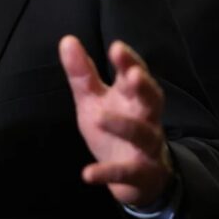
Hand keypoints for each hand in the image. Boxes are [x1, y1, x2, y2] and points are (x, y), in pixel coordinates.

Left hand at [59, 35, 173, 206]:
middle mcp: (146, 117)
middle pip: (152, 98)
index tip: (117, 48)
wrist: (136, 178)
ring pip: (142, 134)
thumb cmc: (114, 130)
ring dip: (124, 125)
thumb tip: (67, 40)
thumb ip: (82, 73)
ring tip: (99, 117)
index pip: (136, 74)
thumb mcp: (93, 100)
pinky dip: (108, 173)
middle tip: (132, 74)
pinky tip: (87, 174)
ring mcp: (147, 146)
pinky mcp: (141, 173)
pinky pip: (126, 172)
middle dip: (144, 86)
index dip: (129, 61)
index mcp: (134, 97)